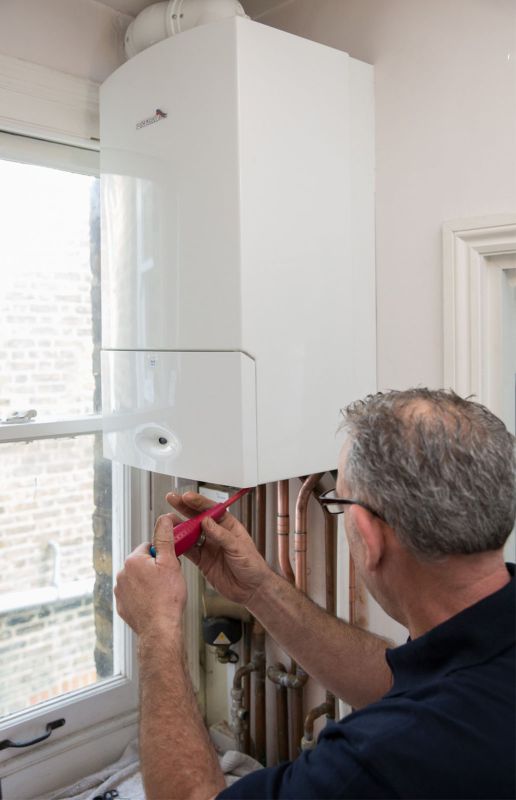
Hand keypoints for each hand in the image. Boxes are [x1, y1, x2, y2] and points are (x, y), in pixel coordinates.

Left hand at [114, 514, 186, 635]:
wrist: (160, 629)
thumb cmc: (167, 598)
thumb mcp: (171, 562)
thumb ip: (165, 538)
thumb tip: (164, 519)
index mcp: (133, 560)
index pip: (148, 547)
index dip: (161, 555)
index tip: (169, 565)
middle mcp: (122, 574)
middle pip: (142, 563)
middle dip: (154, 569)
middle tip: (167, 580)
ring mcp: (120, 591)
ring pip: (137, 579)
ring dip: (148, 582)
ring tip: (161, 593)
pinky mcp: (122, 605)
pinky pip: (133, 594)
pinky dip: (142, 596)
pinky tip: (153, 602)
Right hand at [166, 492, 271, 605]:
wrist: (251, 589)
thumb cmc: (253, 566)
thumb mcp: (239, 548)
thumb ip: (222, 535)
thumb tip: (207, 522)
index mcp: (229, 526)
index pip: (212, 510)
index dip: (199, 502)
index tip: (187, 497)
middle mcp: (217, 534)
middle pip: (198, 518)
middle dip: (184, 508)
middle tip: (172, 499)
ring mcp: (209, 547)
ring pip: (190, 534)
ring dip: (179, 527)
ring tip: (167, 521)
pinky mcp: (203, 561)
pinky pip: (189, 551)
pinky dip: (179, 546)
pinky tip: (172, 541)